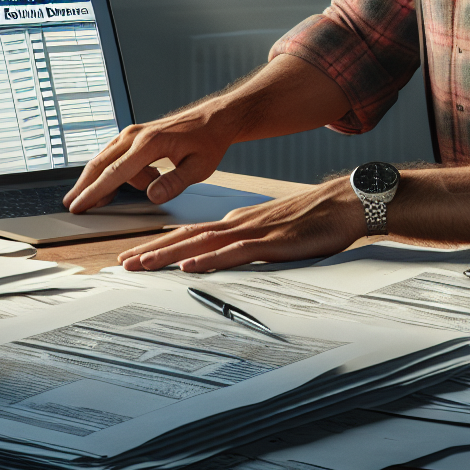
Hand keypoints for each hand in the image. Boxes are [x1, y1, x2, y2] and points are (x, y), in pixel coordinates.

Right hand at [63, 103, 240, 213]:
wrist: (213, 118)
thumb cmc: (208, 141)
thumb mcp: (200, 167)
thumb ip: (175, 183)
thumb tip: (151, 196)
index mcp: (150, 143)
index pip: (116, 173)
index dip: (95, 191)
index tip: (80, 204)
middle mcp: (135, 135)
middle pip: (100, 163)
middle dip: (83, 186)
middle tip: (70, 204)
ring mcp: (132, 133)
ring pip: (105, 159)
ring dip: (100, 181)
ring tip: (106, 201)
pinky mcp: (134, 135)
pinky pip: (114, 155)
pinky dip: (110, 171)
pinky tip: (115, 186)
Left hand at [116, 177, 365, 271]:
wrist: (346, 202)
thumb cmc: (314, 218)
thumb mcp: (272, 232)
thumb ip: (247, 243)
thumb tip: (225, 254)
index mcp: (237, 222)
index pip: (190, 234)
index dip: (161, 244)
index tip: (136, 255)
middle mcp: (238, 224)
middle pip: (186, 237)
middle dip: (152, 251)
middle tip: (123, 264)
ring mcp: (253, 231)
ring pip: (202, 243)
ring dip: (169, 255)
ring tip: (142, 264)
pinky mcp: (272, 243)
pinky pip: (234, 253)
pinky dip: (210, 260)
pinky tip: (190, 266)